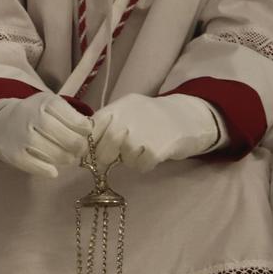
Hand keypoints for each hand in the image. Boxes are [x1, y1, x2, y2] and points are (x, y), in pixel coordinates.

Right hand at [0, 92, 92, 178]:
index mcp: (47, 102)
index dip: (86, 132)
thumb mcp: (50, 105)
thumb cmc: (33, 114)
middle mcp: (34, 116)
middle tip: (79, 151)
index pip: (77, 121)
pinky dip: (48, 170)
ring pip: (55, 154)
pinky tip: (52, 170)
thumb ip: (69, 115)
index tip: (86, 135)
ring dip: (66, 159)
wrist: (0, 122)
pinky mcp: (13, 154)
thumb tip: (90, 131)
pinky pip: (37, 166)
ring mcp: (22, 136)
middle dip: (79, 148)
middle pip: (68, 139)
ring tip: (67, 158)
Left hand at [90, 94, 222, 170]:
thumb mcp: (129, 111)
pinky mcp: (156, 148)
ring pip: (122, 159)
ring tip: (141, 151)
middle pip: (103, 148)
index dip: (87, 145)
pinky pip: (140, 166)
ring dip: (129, 161)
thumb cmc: (153, 117)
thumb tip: (84, 149)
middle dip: (105, 158)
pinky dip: (144, 165)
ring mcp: (142, 133)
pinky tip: (152, 156)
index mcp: (119, 107)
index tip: (87, 155)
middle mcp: (127, 118)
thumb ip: (108, 124)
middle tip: (114, 159)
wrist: (188, 116)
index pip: (92, 128)